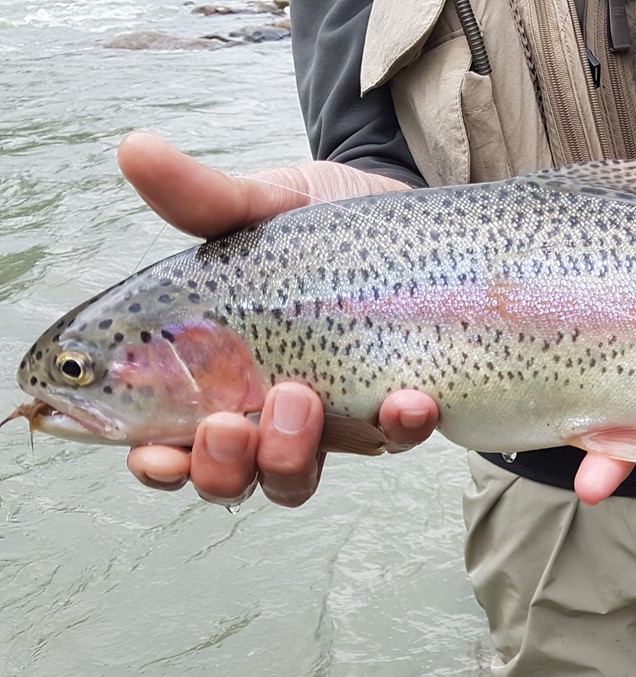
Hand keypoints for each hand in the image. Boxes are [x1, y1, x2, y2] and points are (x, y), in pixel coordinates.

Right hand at [119, 132, 436, 505]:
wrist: (402, 207)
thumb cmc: (315, 223)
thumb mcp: (260, 206)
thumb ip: (203, 199)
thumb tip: (135, 149)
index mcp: (211, 375)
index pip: (167, 443)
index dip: (158, 463)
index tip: (158, 454)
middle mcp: (263, 409)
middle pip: (230, 478)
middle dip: (223, 468)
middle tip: (231, 424)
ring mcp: (329, 417)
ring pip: (298, 477)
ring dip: (291, 457)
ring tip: (302, 397)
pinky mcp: (394, 407)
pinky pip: (394, 440)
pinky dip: (399, 430)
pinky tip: (408, 402)